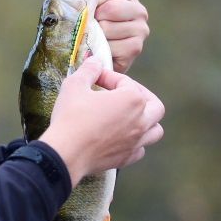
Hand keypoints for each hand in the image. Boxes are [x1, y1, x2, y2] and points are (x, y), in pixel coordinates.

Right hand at [39, 58, 164, 186]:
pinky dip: (135, 142)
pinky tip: (121, 138)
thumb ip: (89, 70)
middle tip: (122, 95)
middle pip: (155, 106)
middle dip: (141, 97)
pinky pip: (140, 150)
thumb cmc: (71, 117)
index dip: (109, 77)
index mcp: (132, 100)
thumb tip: (95, 61)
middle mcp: (141, 121)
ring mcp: (136, 142)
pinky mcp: (127, 158)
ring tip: (129, 117)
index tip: (95, 78)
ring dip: (146, 121)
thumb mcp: (75, 85)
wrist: (65, 153)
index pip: (126, 82)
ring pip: (155, 130)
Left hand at [73, 0, 148, 73]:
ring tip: (94, 38)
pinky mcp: (135, 48)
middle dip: (94, 19)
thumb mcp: (84, 1)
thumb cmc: (90, 24)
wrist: (94, 54)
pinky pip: (111, 46)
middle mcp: (140, 11)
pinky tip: (100, 50)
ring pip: (108, 28)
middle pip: (111, 8)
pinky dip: (100, 49)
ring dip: (95, 35)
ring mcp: (141, 30)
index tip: (86, 9)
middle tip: (90, 26)